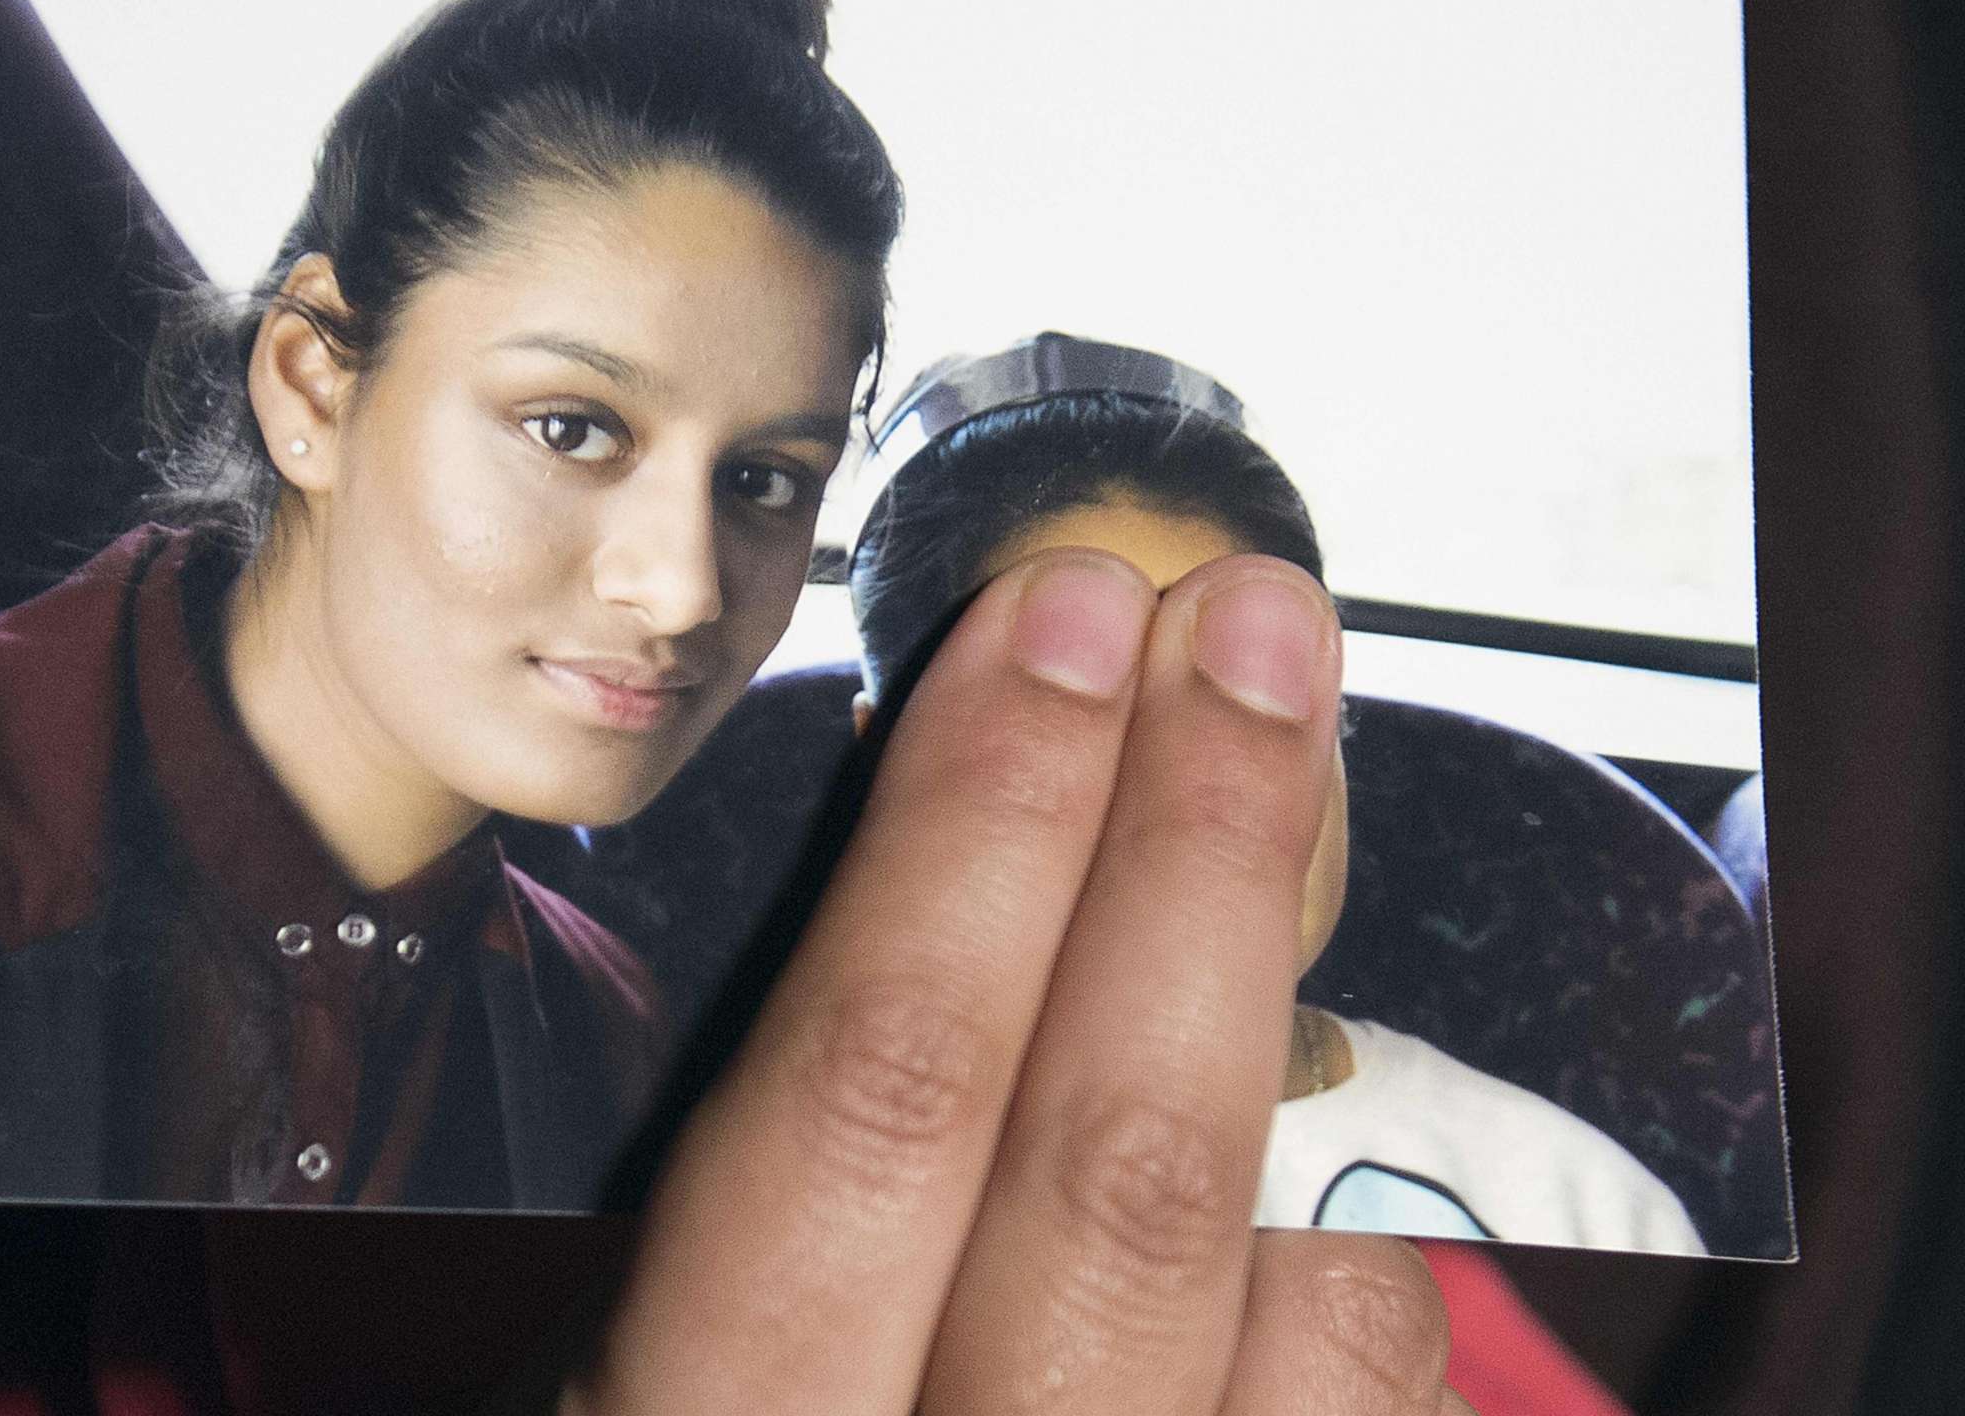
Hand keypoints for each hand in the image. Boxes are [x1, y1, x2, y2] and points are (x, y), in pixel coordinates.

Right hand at [566, 548, 1466, 1413]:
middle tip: (1252, 631)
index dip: (983, 840)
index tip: (1057, 627)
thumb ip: (743, 1197)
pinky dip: (1347, 1252)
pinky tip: (1290, 1160)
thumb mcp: (601, 1374)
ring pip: (1295, 1294)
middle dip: (1200, 854)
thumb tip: (917, 862)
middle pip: (1122, 1166)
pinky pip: (1363, 1406)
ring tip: (1271, 825)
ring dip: (1298, 1035)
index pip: (866, 1106)